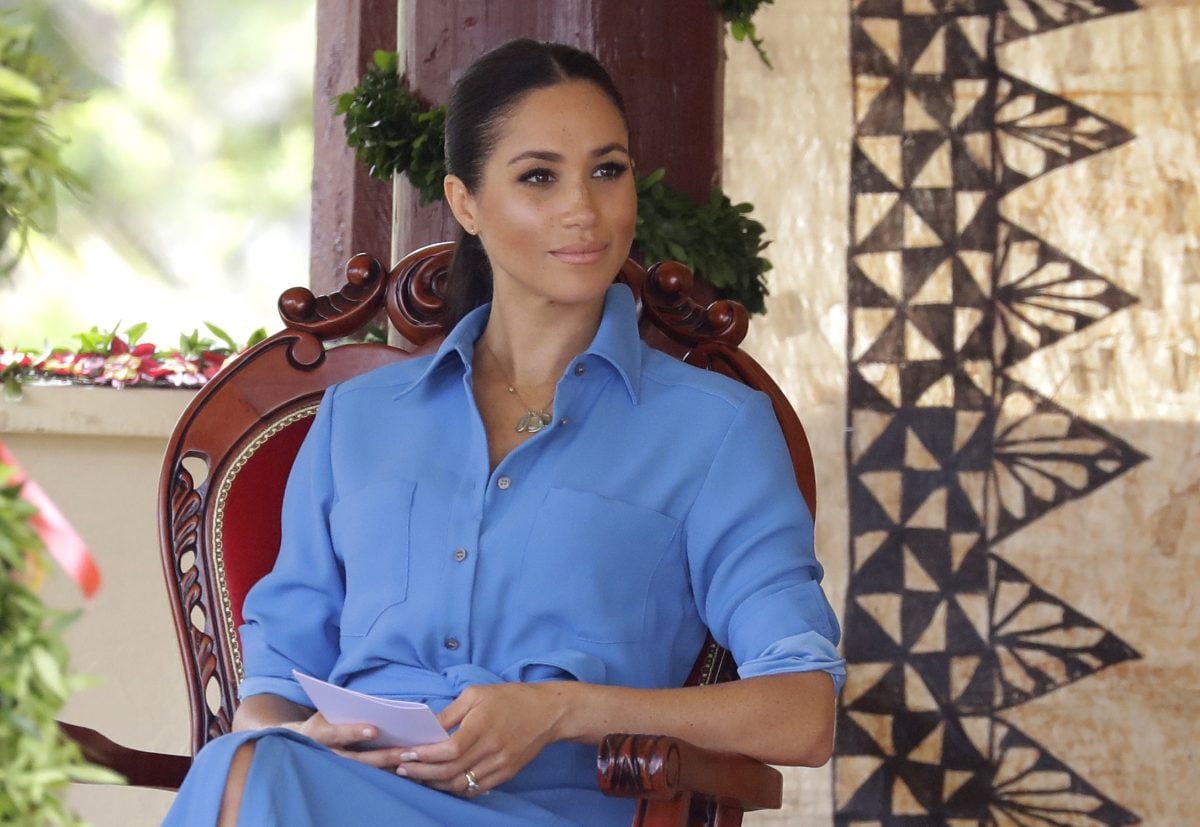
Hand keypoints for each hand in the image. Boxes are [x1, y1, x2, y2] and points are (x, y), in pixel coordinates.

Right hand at [283, 711, 413, 770]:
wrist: (300, 744)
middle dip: (383, 756)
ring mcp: (335, 771)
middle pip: (357, 759)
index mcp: (318, 734)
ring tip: (410, 762)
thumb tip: (376, 702)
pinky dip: (386, 775)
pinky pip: (368, 779)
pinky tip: (406, 772)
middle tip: (405, 752)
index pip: (337, 733)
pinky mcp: (345, 779)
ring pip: (365, 773)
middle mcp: (326, 756)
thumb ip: (346, 708)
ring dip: (388, 768)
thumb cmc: (322, 721)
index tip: (374, 730)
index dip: (354, 732)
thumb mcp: (327, 711)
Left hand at [394, 682, 570, 795]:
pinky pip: (475, 789)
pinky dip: (455, 789)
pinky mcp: (506, 774)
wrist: (548, 712)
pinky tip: (442, 782)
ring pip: (460, 784)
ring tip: (418, 776)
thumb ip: (450, 712)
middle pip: (450, 771)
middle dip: (421, 772)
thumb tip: (426, 728)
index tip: (405, 754)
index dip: (424, 755)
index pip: (448, 749)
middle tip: (402, 769)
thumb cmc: (510, 698)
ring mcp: (500, 764)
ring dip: (435, 783)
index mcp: (482, 725)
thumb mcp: (477, 694)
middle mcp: (491, 748)